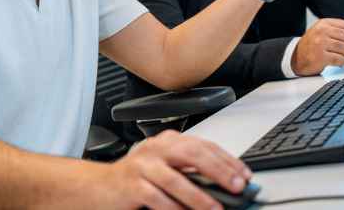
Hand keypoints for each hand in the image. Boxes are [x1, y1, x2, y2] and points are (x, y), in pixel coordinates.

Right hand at [106, 130, 250, 208]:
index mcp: (168, 140)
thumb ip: (191, 172)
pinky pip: (158, 198)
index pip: (204, 146)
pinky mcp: (131, 186)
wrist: (98, 187)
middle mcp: (156, 148)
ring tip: (216, 209)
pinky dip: (175, 209)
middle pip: (193, 155)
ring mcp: (142, 165)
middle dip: (219, 171)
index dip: (227, 160)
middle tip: (237, 186)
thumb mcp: (165, 168)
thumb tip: (226, 184)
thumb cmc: (137, 179)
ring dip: (200, 197)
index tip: (245, 175)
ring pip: (176, 179)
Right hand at [291, 18, 343, 75]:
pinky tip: (336, 62)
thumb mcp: (327, 33)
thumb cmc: (313, 45)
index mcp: (324, 23)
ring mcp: (320, 44)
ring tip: (339, 56)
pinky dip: (341, 62)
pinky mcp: (320, 57)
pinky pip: (340, 59)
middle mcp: (321, 31)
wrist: (296, 57)